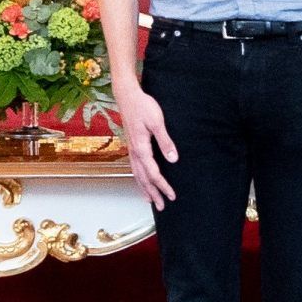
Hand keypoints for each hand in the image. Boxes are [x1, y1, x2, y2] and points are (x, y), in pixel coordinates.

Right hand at [114, 78, 177, 207]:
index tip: (172, 195)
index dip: (163, 186)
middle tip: (162, 206)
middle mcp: (134, 152)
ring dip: (145, 188)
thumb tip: (173, 160)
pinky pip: (135, 167)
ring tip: (150, 200)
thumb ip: (165, 142)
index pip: (154, 174)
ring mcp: (131, 149)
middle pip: (144, 179)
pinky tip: (142, 180)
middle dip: (153, 193)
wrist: (127, 96)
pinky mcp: (132, 145)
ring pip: (137, 175)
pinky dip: (139, 178)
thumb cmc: (143, 107)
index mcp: (141, 149)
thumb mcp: (157, 123)